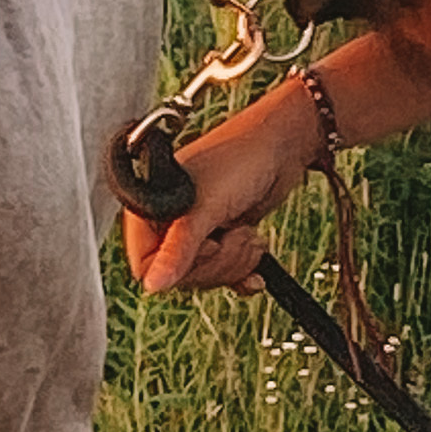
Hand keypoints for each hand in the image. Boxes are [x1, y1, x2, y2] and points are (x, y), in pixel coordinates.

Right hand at [120, 78, 323, 295]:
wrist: (283, 145)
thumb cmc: (241, 158)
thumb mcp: (207, 207)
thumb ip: (179, 249)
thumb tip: (152, 286)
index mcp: (149, 210)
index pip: (146, 267)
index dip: (179, 266)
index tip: (206, 244)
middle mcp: (167, 223)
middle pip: (180, 278)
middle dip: (217, 262)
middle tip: (234, 234)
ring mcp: (196, 232)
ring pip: (205, 277)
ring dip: (234, 262)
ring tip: (247, 234)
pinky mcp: (220, 238)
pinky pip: (223, 274)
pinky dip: (242, 272)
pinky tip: (255, 261)